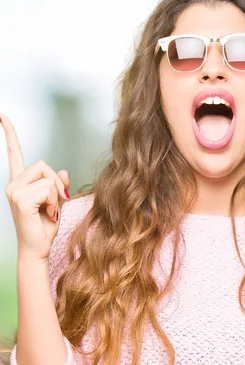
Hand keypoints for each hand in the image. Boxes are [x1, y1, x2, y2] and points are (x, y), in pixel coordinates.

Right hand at [1, 114, 69, 260]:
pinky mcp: (19, 200)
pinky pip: (48, 190)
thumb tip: (64, 172)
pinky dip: (54, 203)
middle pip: (44, 165)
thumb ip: (59, 185)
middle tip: (53, 203)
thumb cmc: (45, 226)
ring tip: (48, 211)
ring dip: (55, 196)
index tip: (2, 115)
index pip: (14, 153)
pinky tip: (46, 214)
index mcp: (20, 182)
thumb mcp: (57, 201)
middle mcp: (13, 184)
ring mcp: (13, 191)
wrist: (37, 248)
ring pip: (48, 178)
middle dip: (56, 182)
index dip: (9, 134)